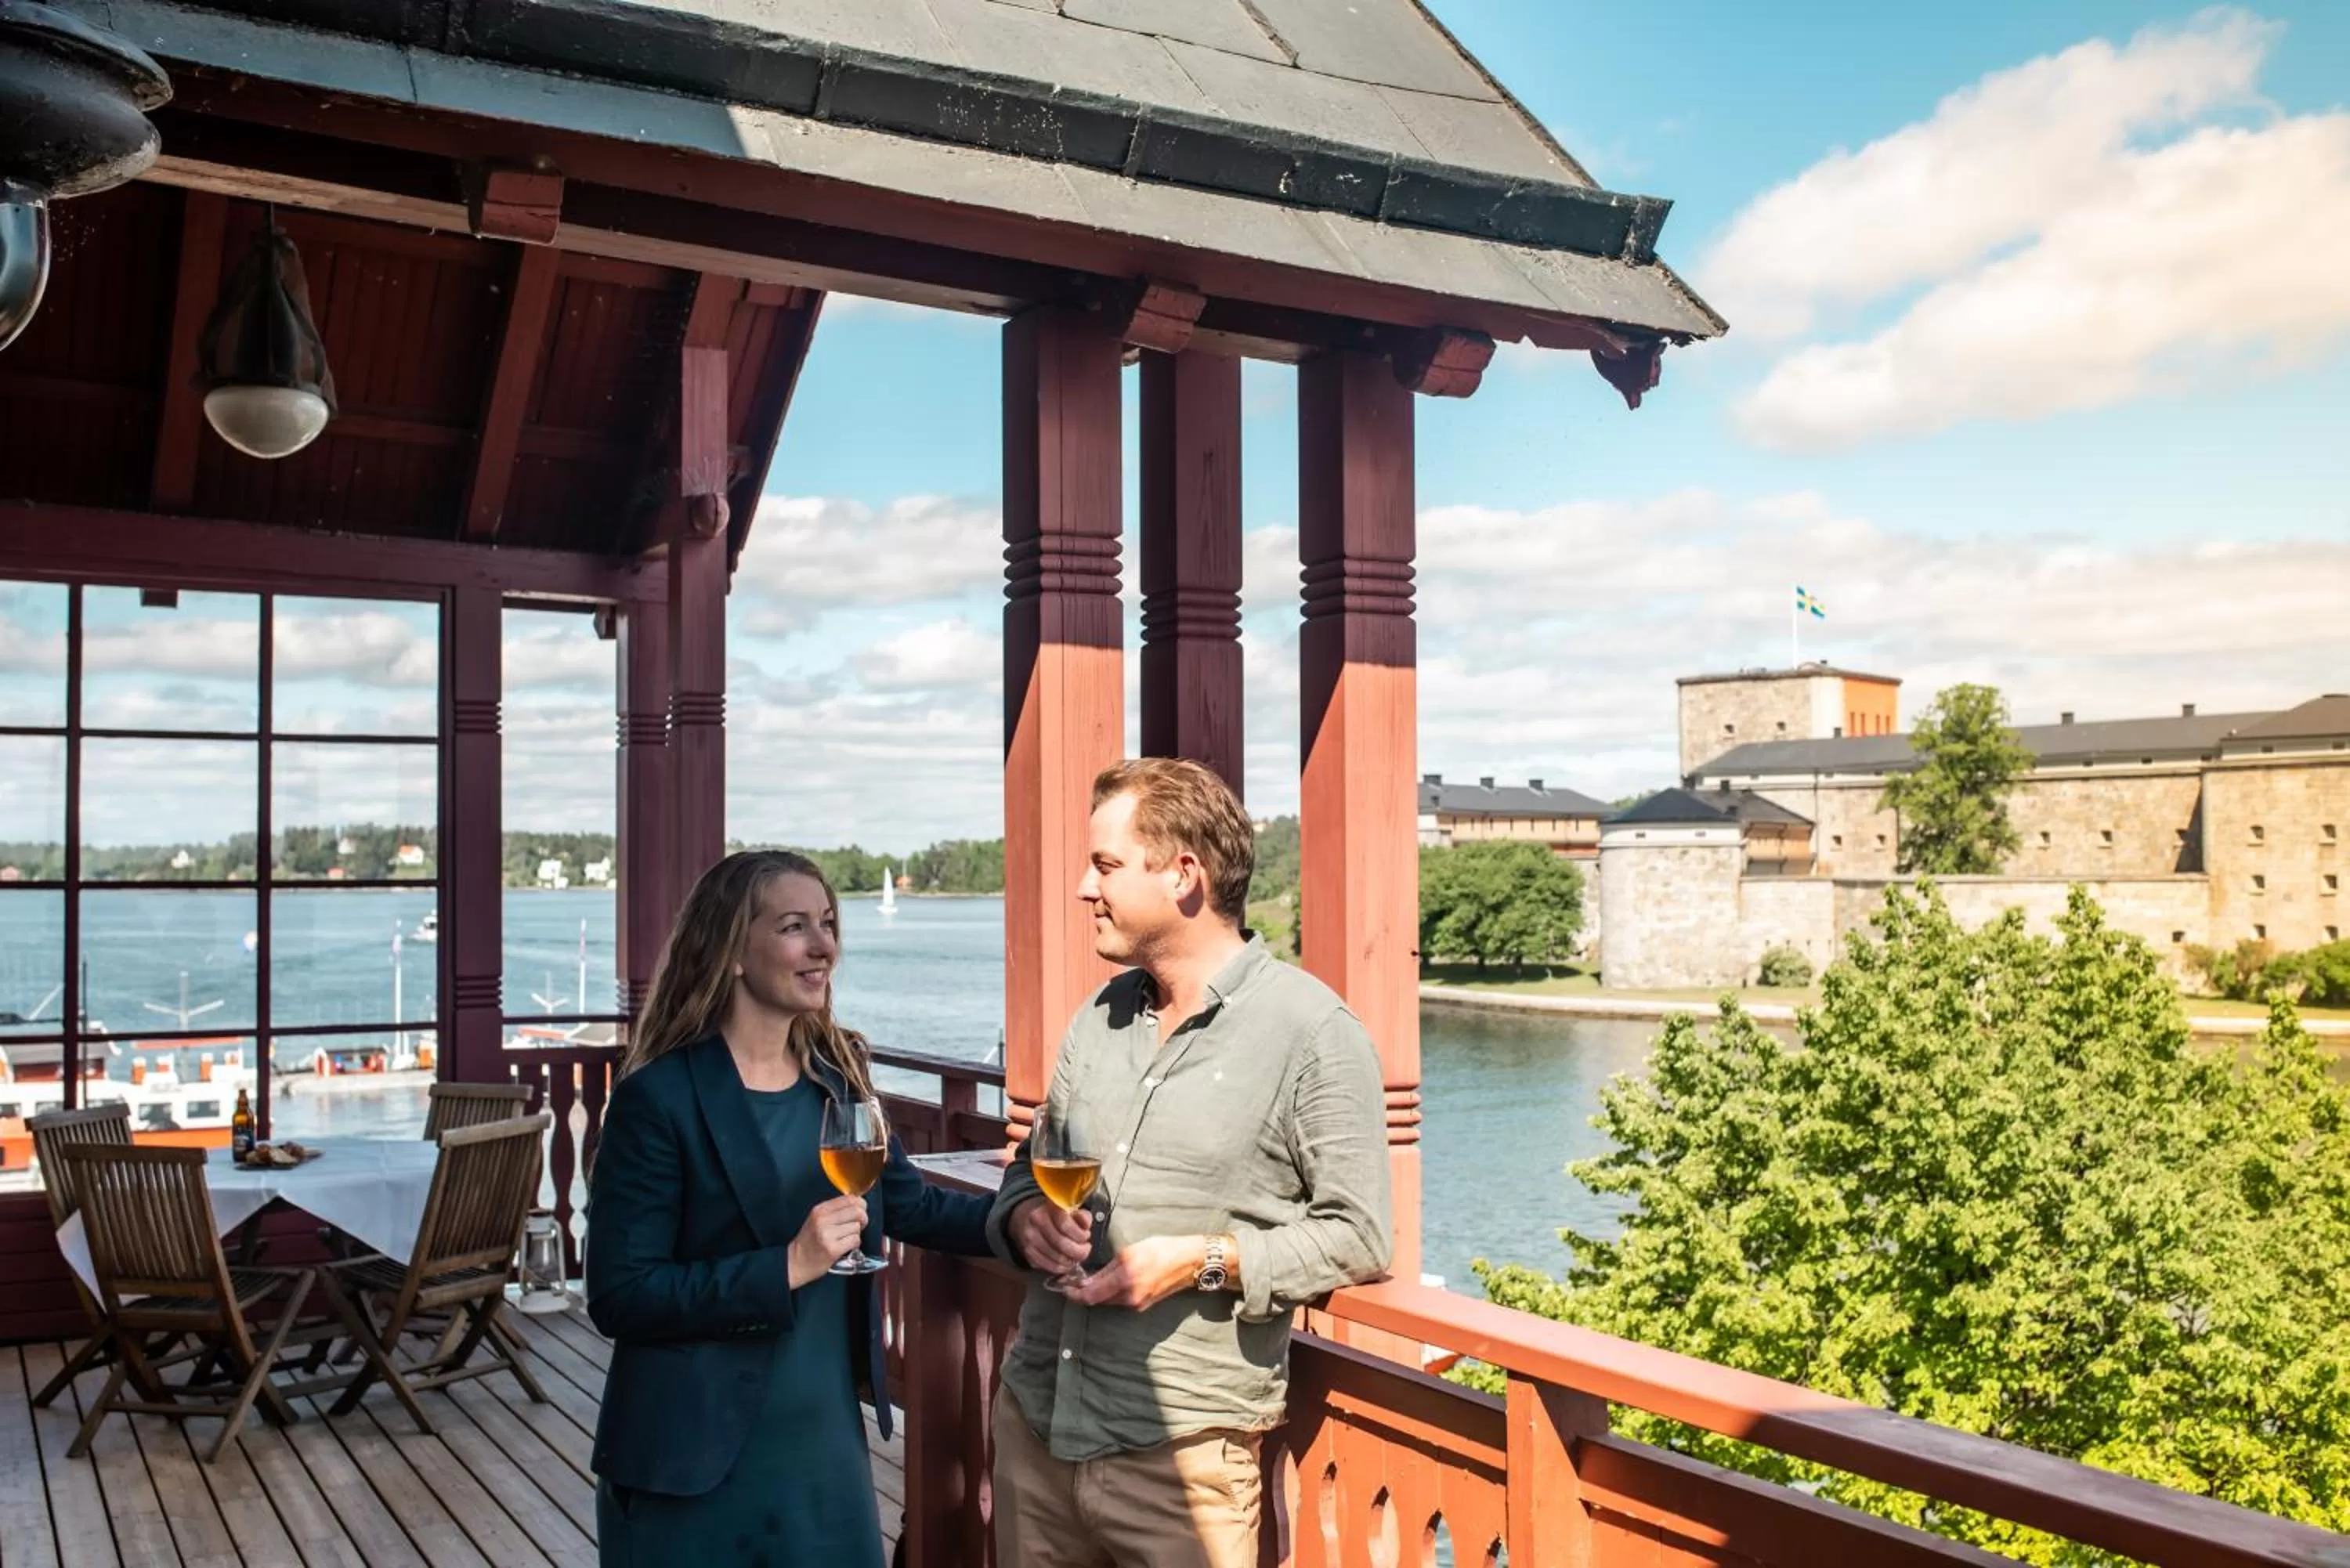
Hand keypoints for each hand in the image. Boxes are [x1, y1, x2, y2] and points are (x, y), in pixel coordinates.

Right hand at [787, 1194, 867, 1287]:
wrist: (796, 1262)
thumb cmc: (809, 1240)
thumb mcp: (817, 1218)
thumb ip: (835, 1210)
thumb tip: (859, 1203)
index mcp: (819, 1210)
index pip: (849, 1199)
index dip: (861, 1204)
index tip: (861, 1211)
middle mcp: (822, 1220)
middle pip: (857, 1212)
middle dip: (863, 1218)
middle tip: (860, 1225)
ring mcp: (827, 1235)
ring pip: (857, 1227)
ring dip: (856, 1233)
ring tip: (847, 1238)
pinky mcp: (833, 1250)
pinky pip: (855, 1240)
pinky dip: (855, 1244)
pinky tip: (846, 1246)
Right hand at [1008, 1198, 1092, 1276]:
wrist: (1030, 1220)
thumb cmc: (1057, 1216)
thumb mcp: (1072, 1211)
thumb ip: (1082, 1217)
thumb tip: (1085, 1225)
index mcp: (1049, 1207)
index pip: (1065, 1225)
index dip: (1080, 1235)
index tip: (1086, 1237)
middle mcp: (1036, 1221)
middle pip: (1062, 1244)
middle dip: (1079, 1251)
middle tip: (1085, 1251)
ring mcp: (1030, 1238)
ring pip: (1057, 1258)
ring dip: (1071, 1261)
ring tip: (1076, 1257)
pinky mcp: (1028, 1252)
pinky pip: (1049, 1266)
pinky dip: (1062, 1268)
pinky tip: (1067, 1263)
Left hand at [1065, 1234, 1210, 1311]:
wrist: (1188, 1262)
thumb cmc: (1161, 1249)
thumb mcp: (1130, 1252)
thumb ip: (1107, 1269)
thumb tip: (1087, 1280)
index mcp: (1125, 1280)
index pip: (1090, 1295)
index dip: (1074, 1294)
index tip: (1064, 1288)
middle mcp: (1129, 1297)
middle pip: (1097, 1300)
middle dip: (1084, 1293)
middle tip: (1073, 1282)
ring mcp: (1137, 1304)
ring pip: (1108, 1301)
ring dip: (1097, 1293)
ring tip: (1090, 1279)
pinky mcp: (1143, 1305)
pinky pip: (1120, 1301)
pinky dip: (1111, 1294)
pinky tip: (1110, 1282)